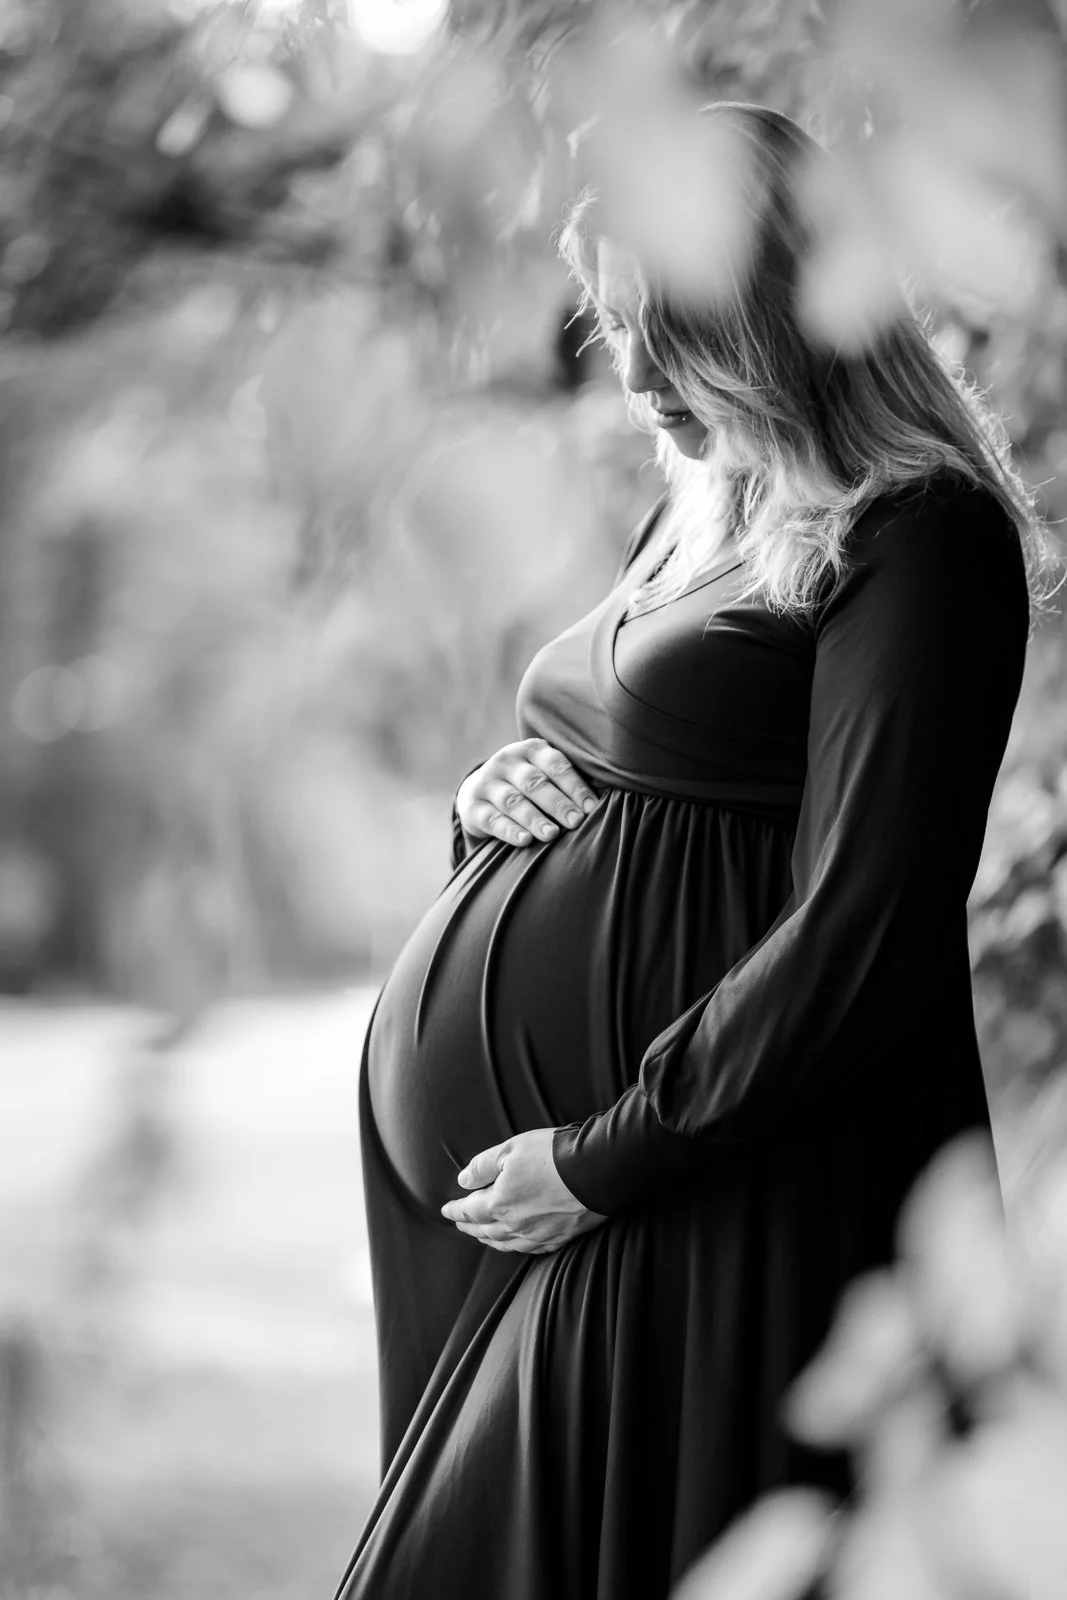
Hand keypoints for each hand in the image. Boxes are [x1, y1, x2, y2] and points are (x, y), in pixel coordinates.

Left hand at [440, 1128, 607, 1253]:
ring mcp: (538, 1234)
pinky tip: (516, 1243)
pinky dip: (516, 1247)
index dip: (456, 1210)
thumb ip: (483, 1166)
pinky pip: (530, 1249)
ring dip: (490, 1240)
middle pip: (485, 1230)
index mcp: (500, 1203)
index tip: (446, 1210)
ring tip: (482, 1235)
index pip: (470, 1210)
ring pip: (506, 1244)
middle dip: (469, 1227)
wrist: (595, 1171)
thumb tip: (463, 1180)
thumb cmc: (552, 1156)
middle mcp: (516, 1225)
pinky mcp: (559, 1238)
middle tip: (460, 1224)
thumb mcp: (510, 1149)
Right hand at [455, 739, 598, 849]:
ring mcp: (487, 783)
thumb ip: (569, 781)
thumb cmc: (528, 785)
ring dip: (534, 818)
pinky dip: (509, 830)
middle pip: (534, 783)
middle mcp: (507, 761)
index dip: (574, 786)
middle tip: (576, 822)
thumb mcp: (545, 774)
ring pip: (513, 801)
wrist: (480, 792)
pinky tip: (525, 841)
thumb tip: (604, 800)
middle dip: (557, 803)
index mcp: (531, 750)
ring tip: (552, 835)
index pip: (555, 764)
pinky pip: (492, 819)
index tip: (591, 807)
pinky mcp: (473, 806)